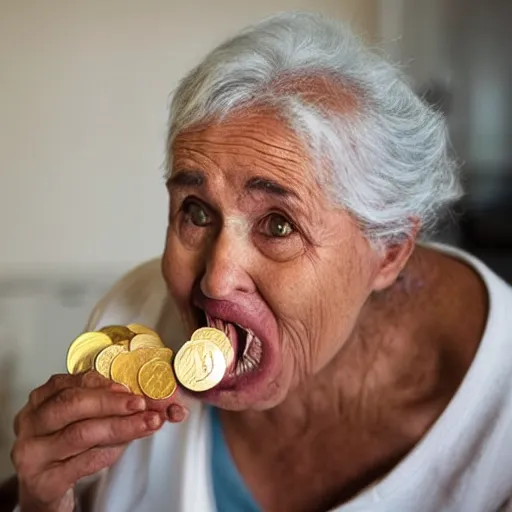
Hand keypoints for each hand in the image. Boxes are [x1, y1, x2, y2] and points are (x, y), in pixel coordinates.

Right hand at [10, 371, 188, 511]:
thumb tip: (142, 399)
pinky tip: (125, 447)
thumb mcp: (79, 421)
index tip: (131, 387)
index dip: (104, 384)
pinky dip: (108, 453)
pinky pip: (81, 463)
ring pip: (80, 433)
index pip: (72, 383)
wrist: (42, 493)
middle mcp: (31, 424)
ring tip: (145, 423)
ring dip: (120, 427)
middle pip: (72, 404)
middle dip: (112, 403)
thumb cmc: (64, 450)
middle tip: (141, 404)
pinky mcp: (42, 482)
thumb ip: (104, 407)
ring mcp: (33, 453)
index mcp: (40, 401)